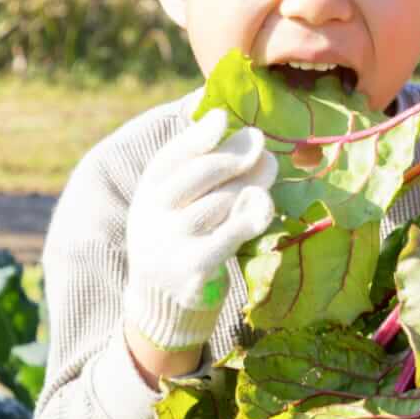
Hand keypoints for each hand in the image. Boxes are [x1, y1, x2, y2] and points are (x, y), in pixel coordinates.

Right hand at [124, 108, 276, 351]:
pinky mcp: (193, 271)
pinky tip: (264, 202)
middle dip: (232, 156)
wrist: (164, 301)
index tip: (223, 117)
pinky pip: (226, 238)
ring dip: (249, 181)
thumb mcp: (178, 202)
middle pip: (196, 177)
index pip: (170, 159)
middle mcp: (152, 218)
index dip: (196, 136)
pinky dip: (248, 218)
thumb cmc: (182, 237)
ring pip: (218, 204)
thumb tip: (231, 122)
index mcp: (148, 194)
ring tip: (270, 165)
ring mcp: (171, 245)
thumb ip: (199, 167)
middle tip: (259, 141)